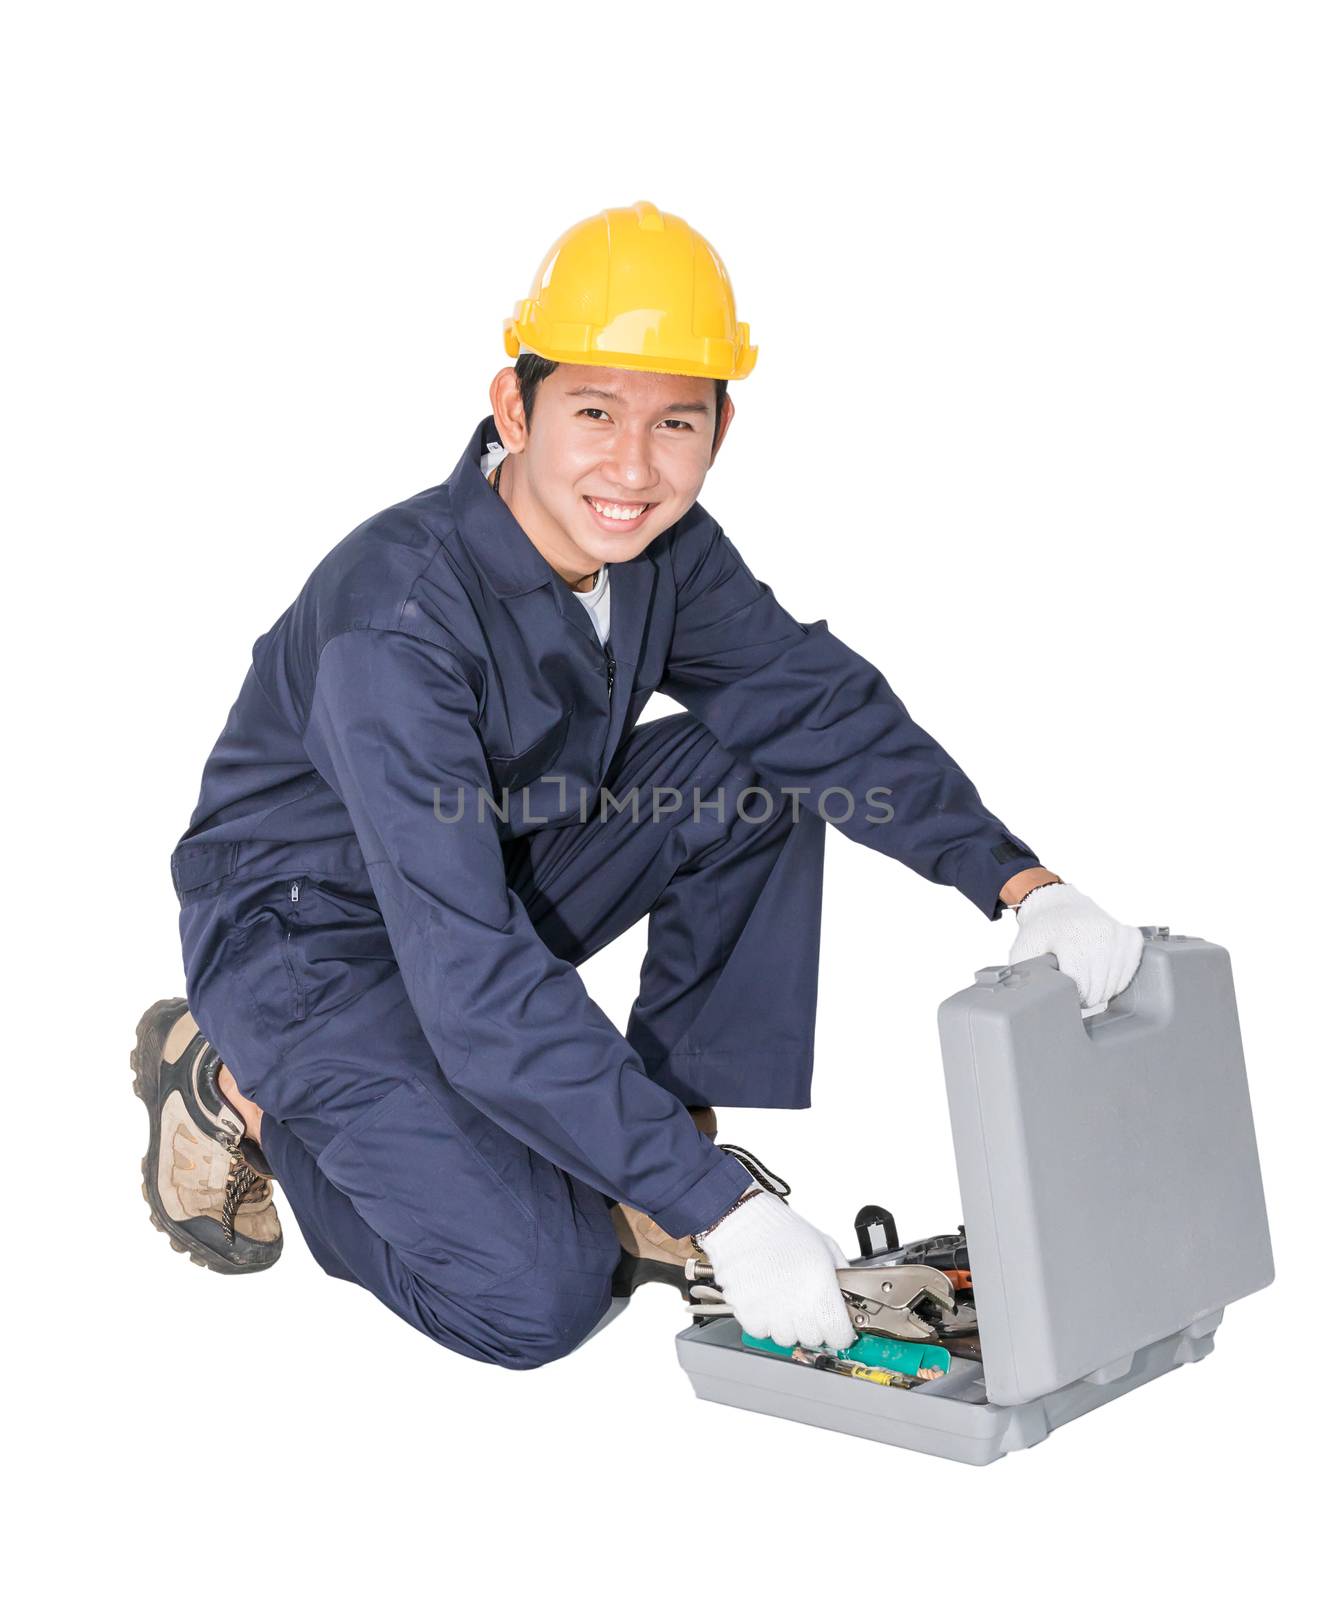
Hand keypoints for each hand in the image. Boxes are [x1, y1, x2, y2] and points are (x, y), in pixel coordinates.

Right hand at [697, 1189, 853, 1350]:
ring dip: (789, 1326)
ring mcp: (771, 1312)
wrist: (746, 1223)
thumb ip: (843, 1276)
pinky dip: (764, 1321)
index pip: (839, 1337)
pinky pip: (762, 1331)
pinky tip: (767, 1300)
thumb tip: (852, 1298)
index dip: (840, 1332)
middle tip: (808, 1306)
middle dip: (814, 1326)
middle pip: (813, 1339)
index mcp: (821, 1288)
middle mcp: (797, 1305)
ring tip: (784, 1300)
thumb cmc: (784, 1231)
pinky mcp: (748, 1313)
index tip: (837, 1327)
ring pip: (787, 1338)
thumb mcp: (826, 1247)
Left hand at [1008, 883, 1143, 1009]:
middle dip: (1086, 996)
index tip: (1064, 988)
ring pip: (1115, 984)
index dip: (1072, 996)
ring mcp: (1118, 934)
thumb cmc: (1041, 932)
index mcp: (1071, 937)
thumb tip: (1028, 1001)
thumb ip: (1025, 976)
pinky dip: (1116, 979)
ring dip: (1102, 989)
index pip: (1082, 986)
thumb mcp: (1023, 951)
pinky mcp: (1131, 937)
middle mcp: (1099, 933)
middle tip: (1074, 987)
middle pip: (1100, 988)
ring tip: (1086, 978)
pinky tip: (1101, 971)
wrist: (1057, 904)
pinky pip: (1129, 973)